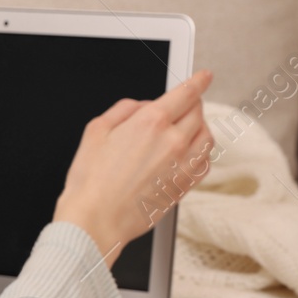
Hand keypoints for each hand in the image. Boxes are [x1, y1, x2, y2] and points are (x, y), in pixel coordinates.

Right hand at [52, 69, 214, 265]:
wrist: (96, 220)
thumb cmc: (91, 180)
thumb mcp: (96, 130)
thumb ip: (124, 109)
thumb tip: (141, 106)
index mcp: (151, 123)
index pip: (186, 93)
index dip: (199, 81)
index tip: (204, 76)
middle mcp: (173, 142)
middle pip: (198, 113)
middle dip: (194, 103)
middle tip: (186, 103)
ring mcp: (182, 166)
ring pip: (207, 137)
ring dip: (200, 126)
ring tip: (189, 127)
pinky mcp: (184, 187)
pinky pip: (205, 163)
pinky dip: (202, 153)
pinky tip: (189, 154)